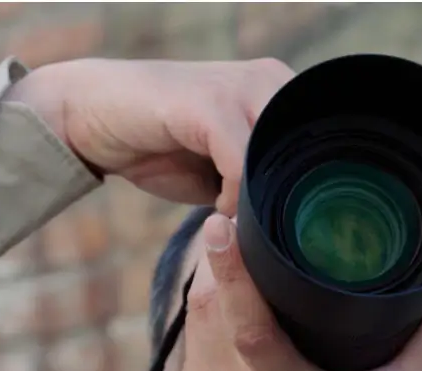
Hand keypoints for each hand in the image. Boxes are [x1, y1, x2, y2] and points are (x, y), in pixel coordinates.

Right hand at [5, 57, 294, 215]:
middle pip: (311, 152)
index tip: (300, 234)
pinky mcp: (207, 104)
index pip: (328, 145)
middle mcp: (268, 81)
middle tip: (276, 238)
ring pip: (278, 156)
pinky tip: (217, 210)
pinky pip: (241, 160)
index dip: (320, 191)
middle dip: (295, 199)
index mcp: (278, 92)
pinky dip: (234, 195)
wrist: (92, 116)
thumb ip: (256, 182)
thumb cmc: (159, 145)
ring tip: (240, 225)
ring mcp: (239, 87)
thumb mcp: (221, 168)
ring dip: (262, 200)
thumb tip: (292, 228)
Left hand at [176, 214, 421, 370]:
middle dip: (219, 261)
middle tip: (237, 211)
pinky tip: (221, 293)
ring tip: (230, 241)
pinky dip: (207, 322)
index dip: (230, 272)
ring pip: (193, 330)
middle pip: (210, 315)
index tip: (220, 223)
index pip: (245, 328)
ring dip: (209, 285)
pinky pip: (192, 356)